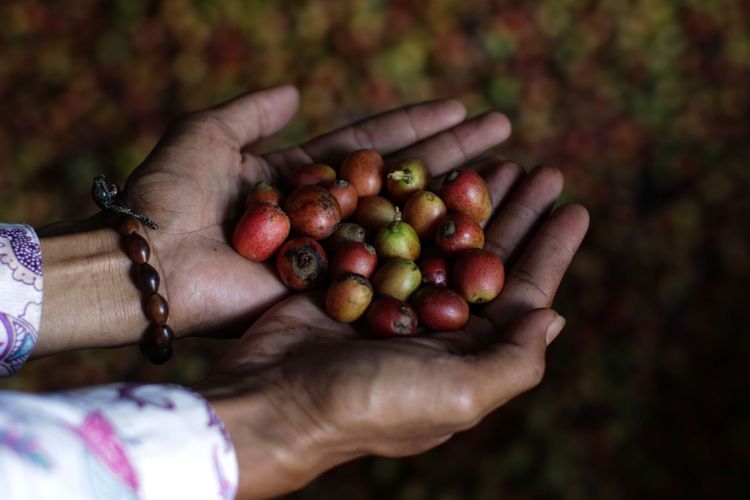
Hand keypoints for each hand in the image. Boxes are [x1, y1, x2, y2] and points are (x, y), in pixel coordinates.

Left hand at [121, 85, 493, 336]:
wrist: (146, 266)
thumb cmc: (166, 197)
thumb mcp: (205, 134)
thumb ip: (251, 113)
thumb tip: (293, 89)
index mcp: (299, 180)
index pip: (371, 146)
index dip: (416, 126)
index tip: (463, 109)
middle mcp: (326, 218)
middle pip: (399, 180)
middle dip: (451, 154)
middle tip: (504, 132)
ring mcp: (332, 255)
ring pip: (402, 221)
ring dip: (452, 198)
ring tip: (505, 171)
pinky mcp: (330, 290)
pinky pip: (384, 266)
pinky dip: (425, 253)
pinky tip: (472, 235)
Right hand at [201, 157, 588, 496]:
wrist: (275, 400)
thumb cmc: (370, 404)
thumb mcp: (459, 394)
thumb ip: (514, 360)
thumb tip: (554, 315)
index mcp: (468, 355)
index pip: (523, 294)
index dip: (552, 250)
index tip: (576, 206)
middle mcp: (436, 326)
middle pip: (486, 258)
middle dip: (516, 213)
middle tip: (541, 169)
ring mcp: (393, 300)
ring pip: (442, 238)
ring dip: (469, 201)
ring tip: (496, 161)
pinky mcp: (354, 279)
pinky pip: (392, 232)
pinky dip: (413, 203)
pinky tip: (433, 173)